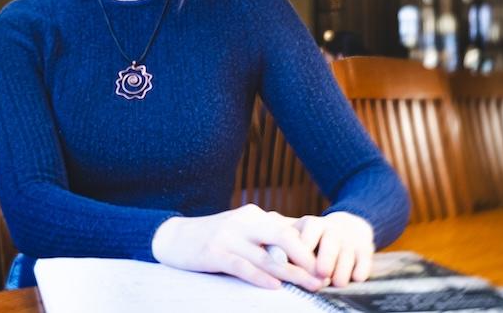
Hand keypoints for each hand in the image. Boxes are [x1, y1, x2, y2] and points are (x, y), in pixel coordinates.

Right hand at [150, 204, 326, 289]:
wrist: (174, 237)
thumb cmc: (213, 237)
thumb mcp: (242, 230)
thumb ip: (267, 233)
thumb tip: (300, 238)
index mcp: (253, 215)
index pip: (288, 229)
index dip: (310, 246)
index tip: (328, 263)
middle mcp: (243, 221)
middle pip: (282, 237)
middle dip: (306, 257)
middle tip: (324, 275)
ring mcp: (228, 236)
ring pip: (266, 255)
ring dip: (291, 272)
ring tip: (311, 285)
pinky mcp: (214, 252)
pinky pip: (242, 265)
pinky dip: (260, 276)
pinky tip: (275, 286)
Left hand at [293, 211, 374, 287]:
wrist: (348, 227)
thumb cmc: (315, 237)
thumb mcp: (300, 232)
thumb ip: (287, 239)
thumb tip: (276, 246)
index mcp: (313, 224)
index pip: (310, 231)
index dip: (305, 248)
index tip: (299, 264)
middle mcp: (333, 229)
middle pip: (331, 241)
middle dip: (327, 258)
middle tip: (321, 273)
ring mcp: (350, 239)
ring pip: (348, 252)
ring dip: (343, 268)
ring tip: (337, 283)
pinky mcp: (366, 249)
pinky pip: (366, 259)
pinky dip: (362, 268)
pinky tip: (356, 277)